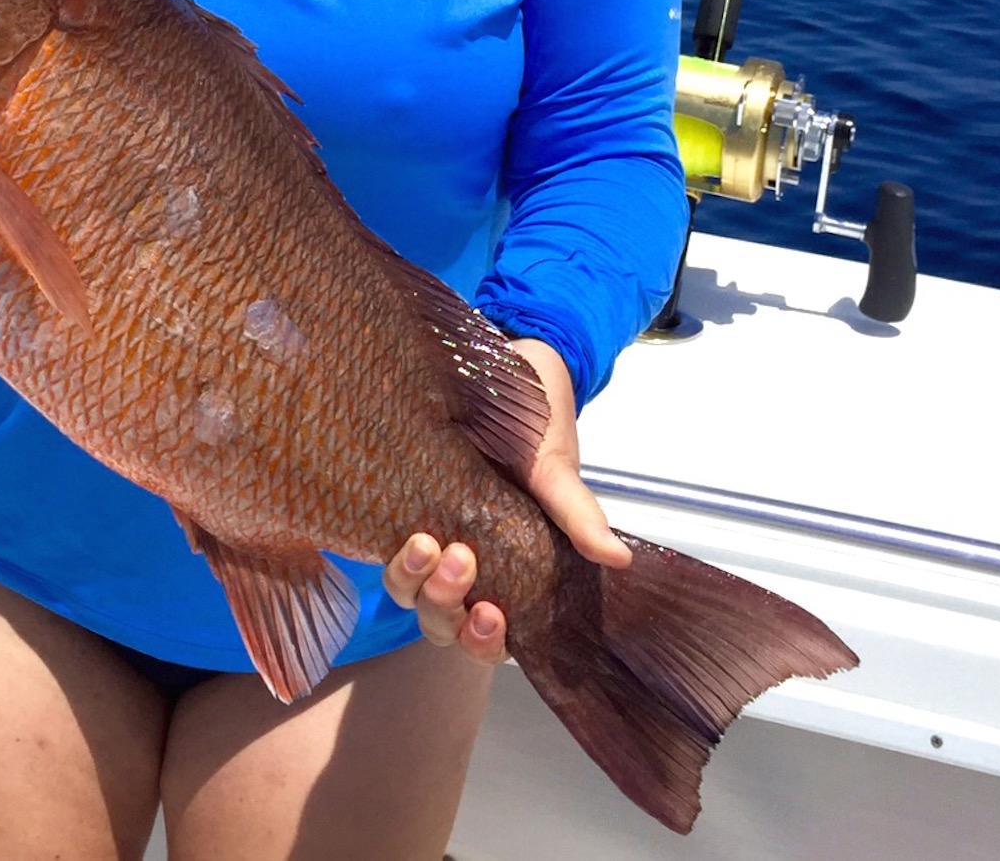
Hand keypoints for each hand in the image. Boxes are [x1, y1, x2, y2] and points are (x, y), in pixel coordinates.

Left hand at [382, 338, 629, 662]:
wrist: (506, 361)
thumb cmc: (537, 420)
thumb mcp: (555, 466)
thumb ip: (576, 511)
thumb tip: (616, 557)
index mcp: (508, 564)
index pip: (489, 630)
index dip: (483, 639)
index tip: (491, 613)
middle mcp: (465, 556)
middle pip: (442, 619)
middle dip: (444, 605)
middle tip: (459, 560)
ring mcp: (430, 529)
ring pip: (408, 589)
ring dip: (413, 579)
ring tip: (425, 543)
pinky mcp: (399, 498)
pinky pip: (382, 541)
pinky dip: (389, 547)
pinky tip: (400, 531)